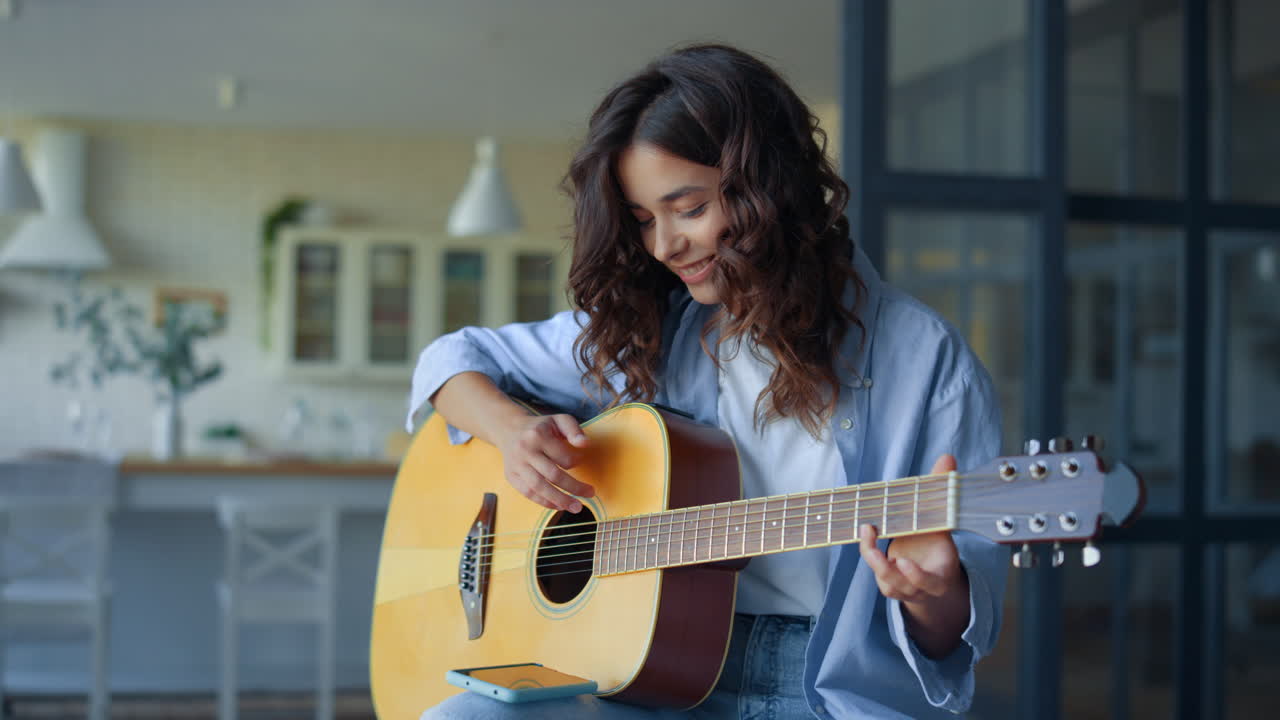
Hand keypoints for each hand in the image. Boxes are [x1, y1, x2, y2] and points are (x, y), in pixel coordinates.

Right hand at [497, 414, 594, 511]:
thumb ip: (574, 430)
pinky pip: (528, 493)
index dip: (577, 462)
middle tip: (590, 494)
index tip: (582, 462)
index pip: (563, 457)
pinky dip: (544, 502)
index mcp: (538, 435)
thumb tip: (585, 444)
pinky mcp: (511, 476)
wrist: (509, 430)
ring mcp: (516, 465)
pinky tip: (559, 505)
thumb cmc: (540, 427)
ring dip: (560, 500)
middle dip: (574, 488)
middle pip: (553, 475)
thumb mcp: (558, 420)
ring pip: (539, 488)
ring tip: (576, 507)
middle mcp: (525, 451)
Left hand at [858, 453, 969, 658]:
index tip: (904, 562)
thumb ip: (941, 492)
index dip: (917, 576)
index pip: (930, 581)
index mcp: (940, 574)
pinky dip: (870, 553)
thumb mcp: (941, 522)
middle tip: (872, 545)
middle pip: (902, 585)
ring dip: (873, 557)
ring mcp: (903, 589)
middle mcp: (920, 587)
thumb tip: (948, 458)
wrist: (932, 570)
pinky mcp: (889, 586)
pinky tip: (866, 533)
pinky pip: (877, 573)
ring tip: (866, 529)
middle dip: (885, 568)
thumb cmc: (936, 544)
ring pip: (886, 580)